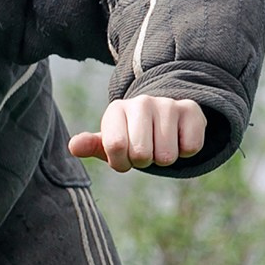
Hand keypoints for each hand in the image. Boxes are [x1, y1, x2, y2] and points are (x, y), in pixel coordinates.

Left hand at [69, 95, 206, 171]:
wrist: (164, 117)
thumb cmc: (131, 136)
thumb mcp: (111, 142)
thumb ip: (92, 145)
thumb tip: (73, 146)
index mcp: (116, 109)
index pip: (115, 148)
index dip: (121, 162)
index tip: (124, 156)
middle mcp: (141, 102)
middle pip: (141, 154)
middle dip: (143, 162)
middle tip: (145, 151)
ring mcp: (167, 104)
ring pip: (167, 156)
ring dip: (164, 159)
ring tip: (161, 144)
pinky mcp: (191, 110)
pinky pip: (190, 148)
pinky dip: (184, 152)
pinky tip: (178, 138)